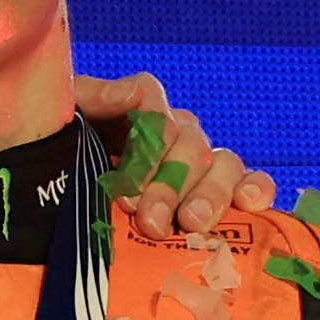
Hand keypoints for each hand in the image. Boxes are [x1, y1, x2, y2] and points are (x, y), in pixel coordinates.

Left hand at [69, 71, 272, 239]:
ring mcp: (201, 165)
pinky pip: (251, 182)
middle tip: (151, 222)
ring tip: (192, 224)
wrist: (64, 206)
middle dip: (171, 185)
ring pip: (223, 163)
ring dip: (210, 194)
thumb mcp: (66, 126)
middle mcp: (175, 135)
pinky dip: (255, 189)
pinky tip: (249, 204)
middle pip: (190, 144)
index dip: (145, 147)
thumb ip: (91, 100)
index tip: (126, 193)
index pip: (153, 107)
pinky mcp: (223, 195)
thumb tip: (130, 95)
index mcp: (137, 113)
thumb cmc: (67, 164)